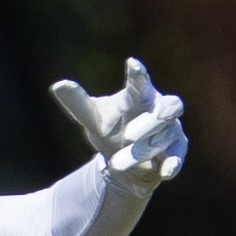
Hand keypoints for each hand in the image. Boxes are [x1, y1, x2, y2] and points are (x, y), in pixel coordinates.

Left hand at [49, 56, 189, 186]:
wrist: (120, 164)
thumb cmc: (109, 130)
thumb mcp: (92, 118)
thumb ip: (78, 102)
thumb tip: (57, 85)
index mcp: (140, 96)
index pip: (141, 84)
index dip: (139, 76)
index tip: (132, 63)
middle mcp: (161, 108)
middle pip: (167, 108)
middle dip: (148, 123)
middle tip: (127, 135)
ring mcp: (171, 129)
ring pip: (165, 136)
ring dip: (142, 150)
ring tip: (116, 164)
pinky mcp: (176, 151)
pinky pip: (177, 156)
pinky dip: (173, 163)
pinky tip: (167, 171)